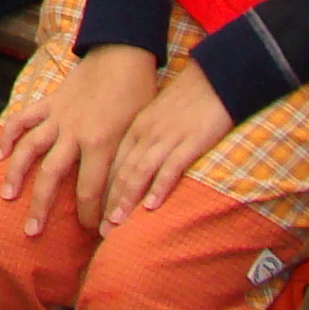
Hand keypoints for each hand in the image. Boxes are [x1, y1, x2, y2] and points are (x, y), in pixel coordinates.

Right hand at [0, 44, 159, 235]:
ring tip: (6, 196)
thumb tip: (125, 198)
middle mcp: (75, 133)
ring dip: (16, 174)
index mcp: (101, 142)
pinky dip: (9, 135)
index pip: (90, 190)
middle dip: (41, 207)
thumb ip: (126, 163)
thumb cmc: (138, 94)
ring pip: (30, 149)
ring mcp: (58, 117)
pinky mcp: (49, 103)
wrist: (123, 53)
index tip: (93, 233)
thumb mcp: (139, 132)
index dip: (90, 216)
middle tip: (31, 232)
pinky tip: (0, 154)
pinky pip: (24, 119)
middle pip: (51, 176)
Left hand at [105, 60, 234, 226]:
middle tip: (100, 231)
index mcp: (135, 128)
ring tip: (116, 224)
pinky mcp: (189, 141)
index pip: (111, 165)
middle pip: (120, 172)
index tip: (94, 216)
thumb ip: (145, 141)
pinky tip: (151, 206)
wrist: (214, 78)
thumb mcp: (157, 118)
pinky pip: (170, 167)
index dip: (101, 192)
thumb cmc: (187, 101)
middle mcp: (145, 134)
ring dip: (126, 200)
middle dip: (108, 204)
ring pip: (139, 172)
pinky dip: (159, 187)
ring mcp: (166, 137)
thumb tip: (135, 170)